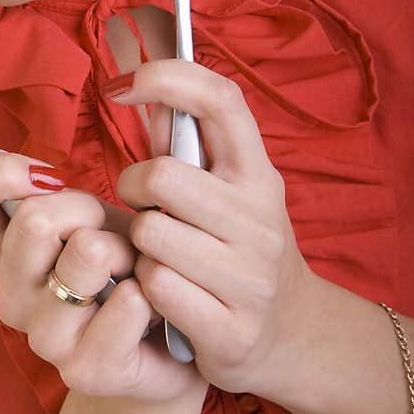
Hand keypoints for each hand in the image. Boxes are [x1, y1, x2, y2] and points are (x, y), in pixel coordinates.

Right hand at [0, 148, 204, 403]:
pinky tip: (148, 308)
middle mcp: (10, 295)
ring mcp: (42, 338)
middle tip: (110, 238)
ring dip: (125, 250)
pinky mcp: (85, 369)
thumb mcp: (86, 214)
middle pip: (33, 218)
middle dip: (88, 210)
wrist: (166, 343)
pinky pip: (127, 303)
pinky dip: (150, 292)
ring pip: (86, 253)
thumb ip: (43, 189)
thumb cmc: (122, 268)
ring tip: (132, 273)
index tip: (48, 180)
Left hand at [107, 59, 314, 394]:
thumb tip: (145, 91)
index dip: (166, 78)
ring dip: (139, 247)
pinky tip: (165, 295)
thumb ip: (187, 147)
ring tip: (160, 255)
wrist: (295, 335)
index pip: (221, 102)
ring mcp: (250, 277)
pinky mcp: (231, 329)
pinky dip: (146, 290)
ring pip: (151, 237)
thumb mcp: (229, 192)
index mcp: (259, 175)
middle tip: (142, 207)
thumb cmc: (242, 248)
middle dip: (133, 188)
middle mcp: (261, 221)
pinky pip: (155, 288)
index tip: (118, 85)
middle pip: (161, 177)